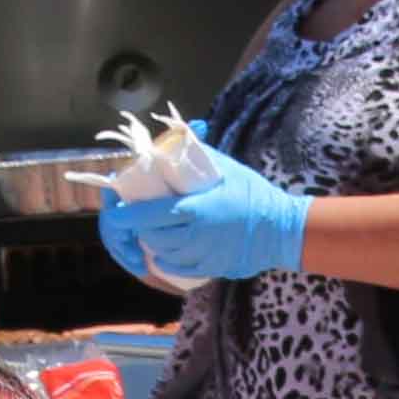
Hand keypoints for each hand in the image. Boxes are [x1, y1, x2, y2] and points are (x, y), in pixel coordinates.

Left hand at [99, 141, 310, 287]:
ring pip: (159, 253)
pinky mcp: (207, 269)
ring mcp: (199, 256)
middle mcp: (192, 236)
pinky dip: (165, 260)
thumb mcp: (224, 168)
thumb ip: (197, 152)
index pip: (144, 216)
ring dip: (152, 242)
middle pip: (148, 236)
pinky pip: (174, 269)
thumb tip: (179, 130)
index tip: (117, 208)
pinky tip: (166, 249)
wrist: (280, 229)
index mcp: (192, 210)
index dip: (123, 215)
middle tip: (138, 215)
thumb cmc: (253, 194)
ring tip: (154, 228)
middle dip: (138, 227)